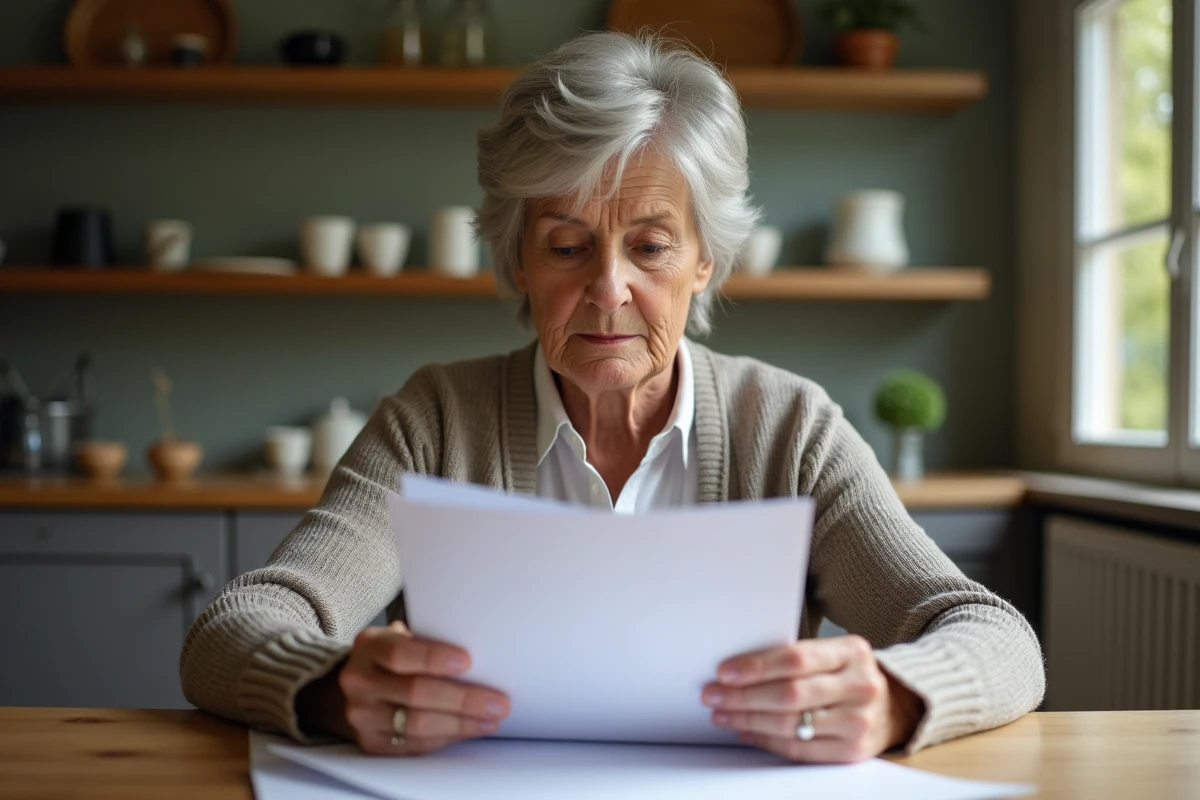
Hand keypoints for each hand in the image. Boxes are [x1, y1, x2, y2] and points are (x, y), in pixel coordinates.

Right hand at [297, 621, 509, 754]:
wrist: (358, 686)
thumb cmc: (393, 657)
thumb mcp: (402, 637)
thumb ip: (430, 641)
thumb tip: (481, 654)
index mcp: (369, 645)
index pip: (399, 653)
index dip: (434, 658)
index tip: (468, 661)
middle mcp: (359, 680)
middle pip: (415, 693)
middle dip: (463, 699)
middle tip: (497, 701)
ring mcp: (362, 715)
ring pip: (418, 724)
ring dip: (461, 723)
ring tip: (490, 718)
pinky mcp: (371, 742)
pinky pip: (414, 744)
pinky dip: (447, 738)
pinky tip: (469, 730)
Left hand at [702, 634, 923, 762]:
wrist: (895, 706)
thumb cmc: (848, 674)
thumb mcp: (833, 653)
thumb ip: (795, 657)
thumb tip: (736, 669)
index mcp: (852, 651)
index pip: (795, 658)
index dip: (755, 666)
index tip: (724, 671)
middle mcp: (860, 686)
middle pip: (789, 694)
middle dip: (742, 696)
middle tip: (712, 695)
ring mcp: (859, 722)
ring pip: (790, 725)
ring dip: (747, 721)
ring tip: (722, 714)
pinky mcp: (852, 752)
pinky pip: (798, 750)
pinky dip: (765, 740)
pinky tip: (746, 732)